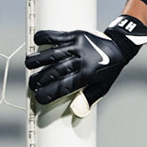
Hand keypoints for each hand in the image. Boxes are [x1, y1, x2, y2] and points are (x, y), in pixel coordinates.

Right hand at [25, 15, 146, 111]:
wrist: (119, 47)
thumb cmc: (108, 70)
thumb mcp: (102, 87)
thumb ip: (88, 99)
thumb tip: (76, 112)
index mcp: (88, 75)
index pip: (64, 87)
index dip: (49, 94)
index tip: (39, 98)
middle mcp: (81, 60)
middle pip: (54, 71)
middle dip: (40, 79)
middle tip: (32, 84)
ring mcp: (77, 46)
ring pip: (52, 53)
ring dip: (37, 59)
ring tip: (28, 65)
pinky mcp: (75, 34)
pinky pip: (56, 35)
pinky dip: (44, 37)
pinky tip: (36, 42)